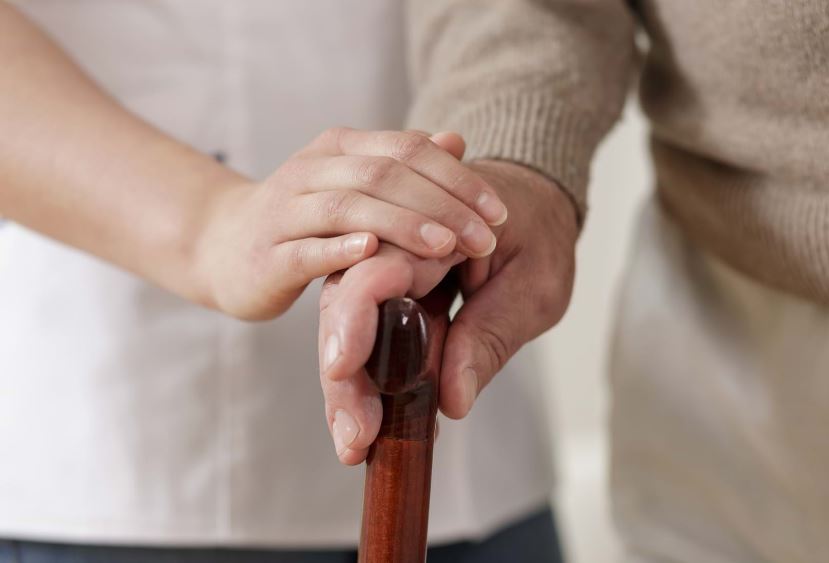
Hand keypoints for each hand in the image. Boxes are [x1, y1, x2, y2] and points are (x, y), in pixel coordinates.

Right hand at [194, 128, 506, 319]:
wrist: (225, 247)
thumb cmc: (304, 221)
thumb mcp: (354, 185)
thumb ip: (402, 165)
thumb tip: (455, 140)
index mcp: (339, 148)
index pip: (406, 149)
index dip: (456, 178)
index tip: (498, 212)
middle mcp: (311, 170)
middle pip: (383, 174)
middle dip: (441, 205)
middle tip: (484, 237)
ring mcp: (285, 211)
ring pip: (348, 208)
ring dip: (402, 224)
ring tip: (446, 247)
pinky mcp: (268, 255)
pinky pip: (306, 249)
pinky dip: (340, 250)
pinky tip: (373, 254)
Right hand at [318, 159, 577, 463]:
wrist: (536, 205)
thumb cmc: (539, 233)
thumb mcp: (535, 282)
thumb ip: (492, 333)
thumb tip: (452, 399)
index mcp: (431, 226)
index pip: (375, 268)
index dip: (353, 319)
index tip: (342, 370)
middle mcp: (396, 248)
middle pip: (348, 306)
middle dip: (344, 374)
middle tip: (353, 435)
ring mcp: (392, 275)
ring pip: (353, 328)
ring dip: (350, 387)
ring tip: (356, 443)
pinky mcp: (397, 301)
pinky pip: (377, 340)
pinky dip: (373, 383)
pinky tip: (373, 424)